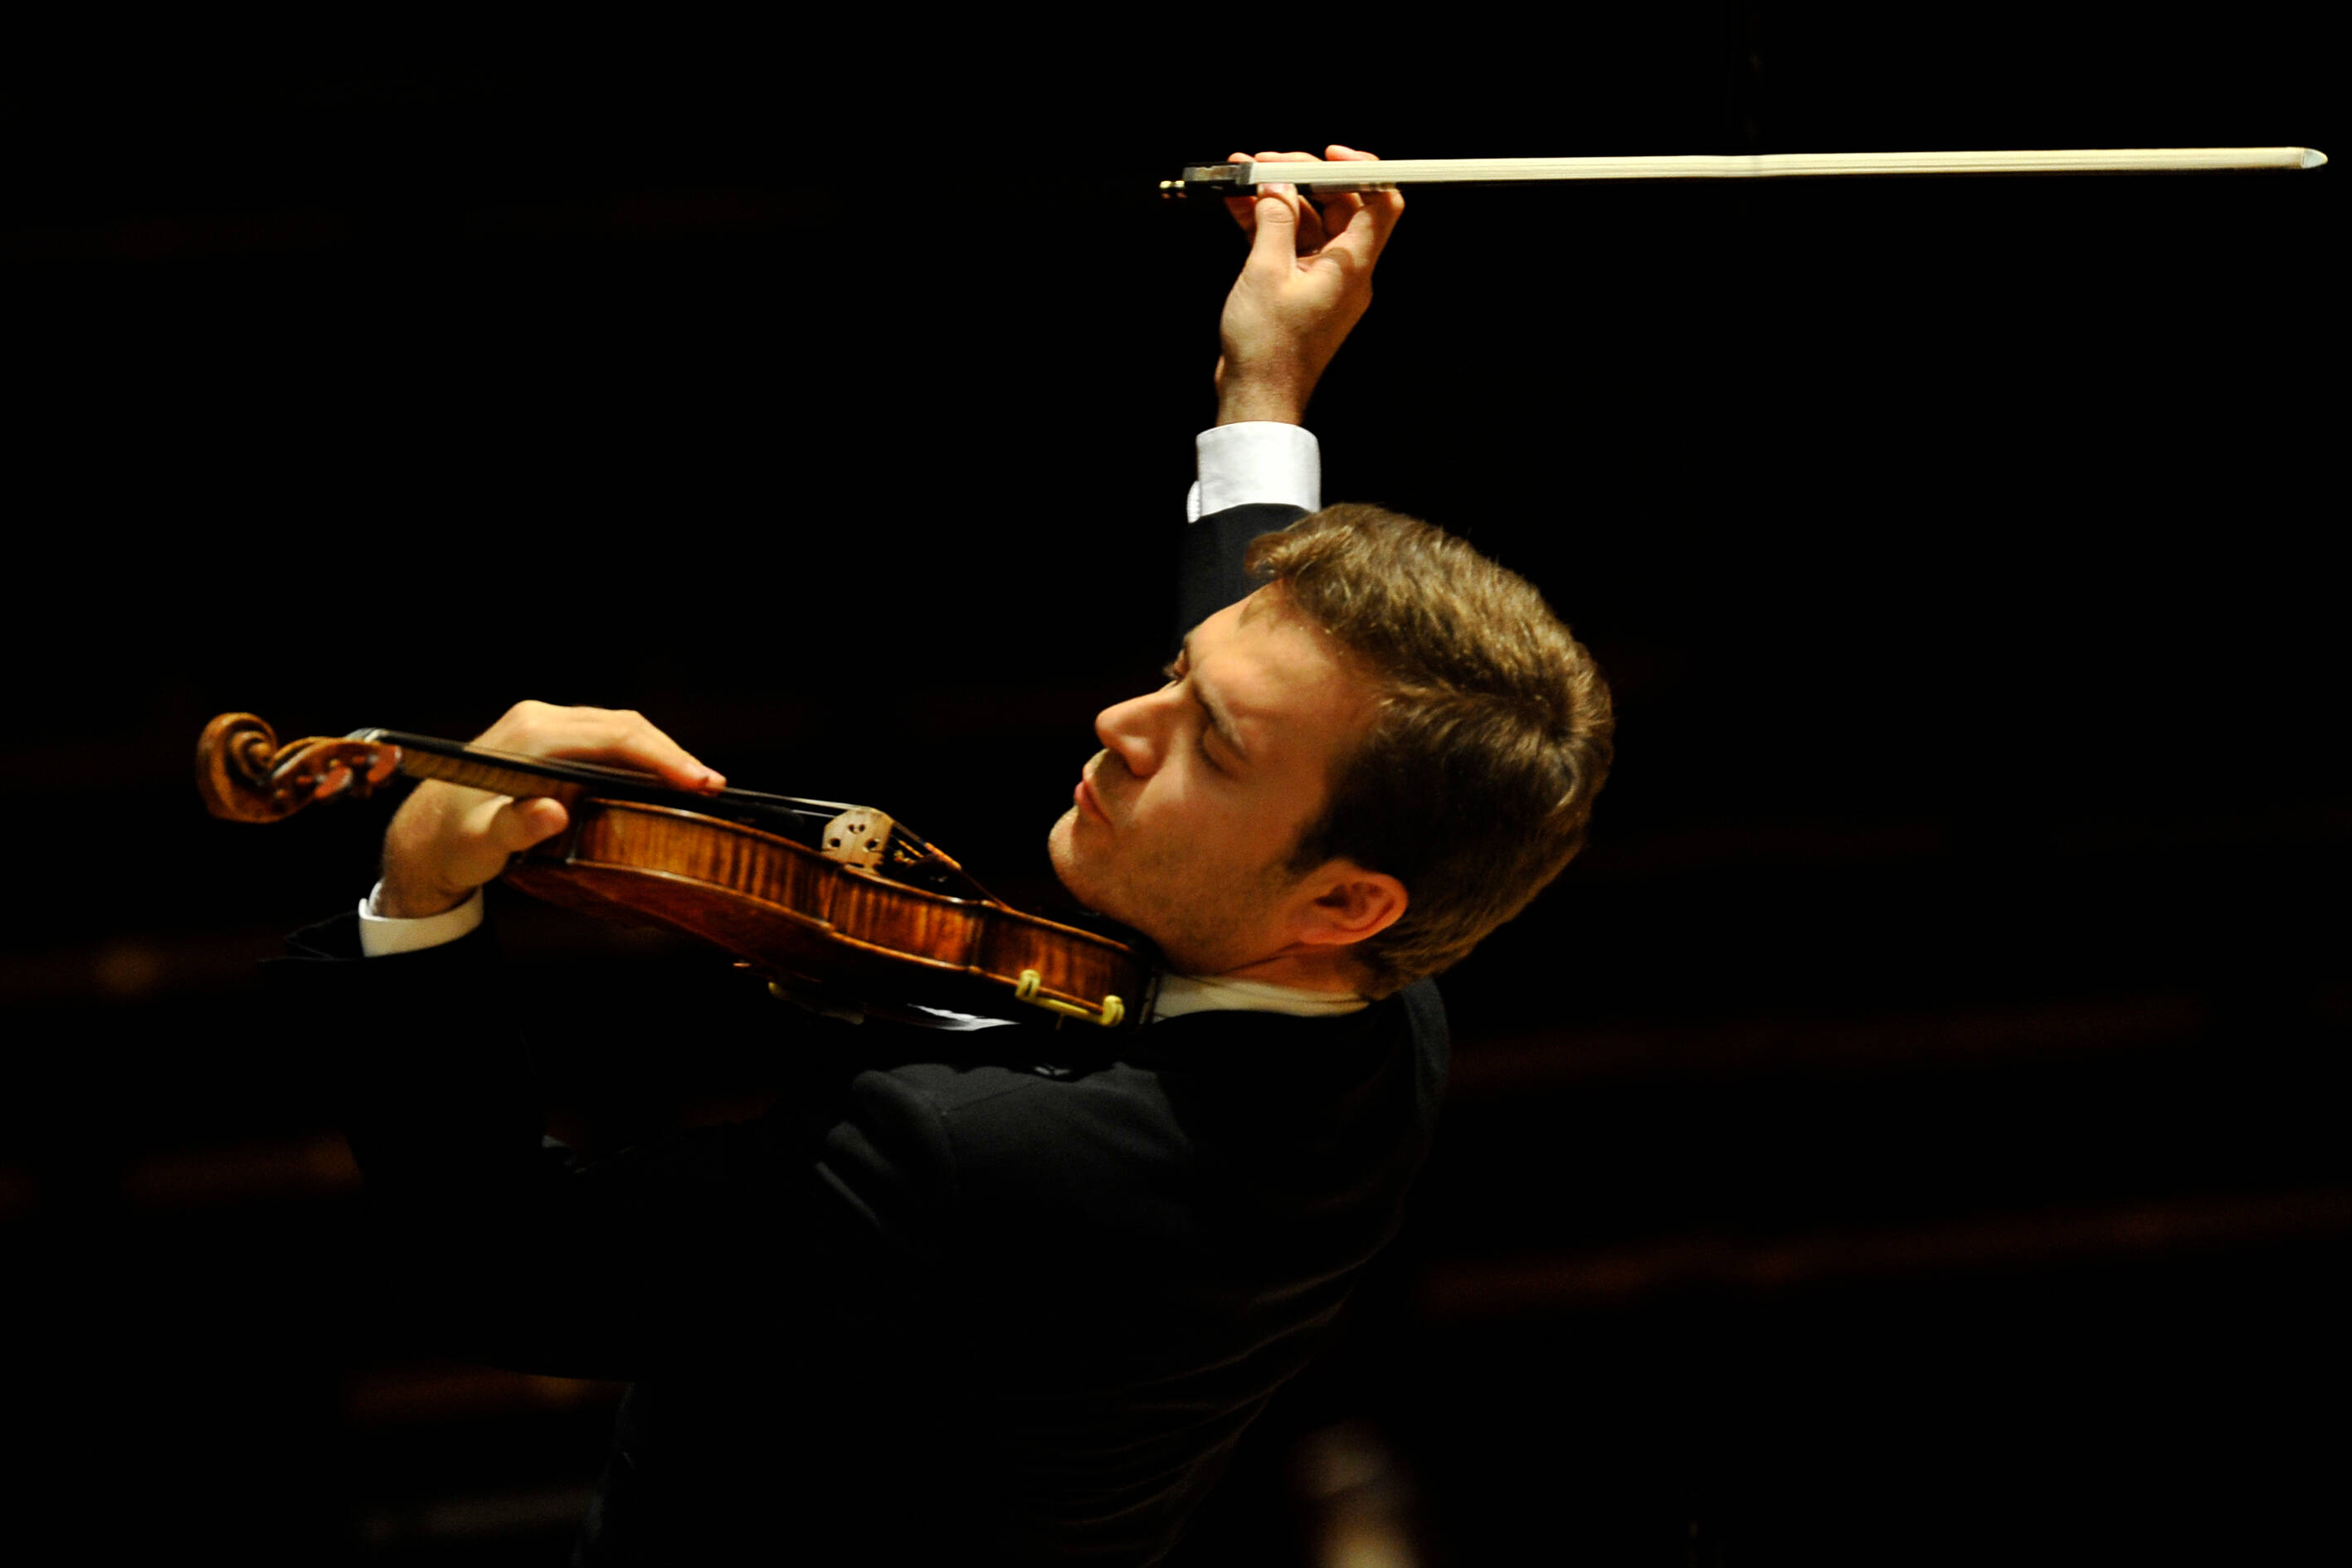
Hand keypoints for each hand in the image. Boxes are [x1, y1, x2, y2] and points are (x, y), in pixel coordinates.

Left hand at [374, 701, 724, 918]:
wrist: (424, 837)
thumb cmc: (451, 844)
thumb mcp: (479, 845)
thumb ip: (514, 828)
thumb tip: (553, 812)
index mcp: (527, 735)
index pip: (612, 736)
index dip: (662, 757)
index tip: (699, 782)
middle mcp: (538, 718)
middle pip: (624, 726)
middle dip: (673, 754)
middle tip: (714, 787)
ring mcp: (545, 725)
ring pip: (620, 729)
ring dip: (661, 755)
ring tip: (700, 785)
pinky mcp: (551, 739)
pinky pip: (607, 740)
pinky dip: (641, 758)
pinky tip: (665, 780)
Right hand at [1215, 144, 1404, 425]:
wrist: (1257, 397)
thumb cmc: (1269, 348)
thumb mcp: (1265, 273)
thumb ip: (1274, 222)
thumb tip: (1276, 185)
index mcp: (1352, 267)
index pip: (1381, 202)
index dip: (1360, 169)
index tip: (1326, 154)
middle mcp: (1344, 271)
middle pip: (1338, 205)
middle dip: (1302, 177)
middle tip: (1264, 163)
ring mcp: (1321, 280)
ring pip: (1308, 223)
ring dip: (1276, 198)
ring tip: (1239, 177)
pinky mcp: (1298, 289)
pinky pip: (1290, 245)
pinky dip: (1267, 224)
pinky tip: (1238, 205)